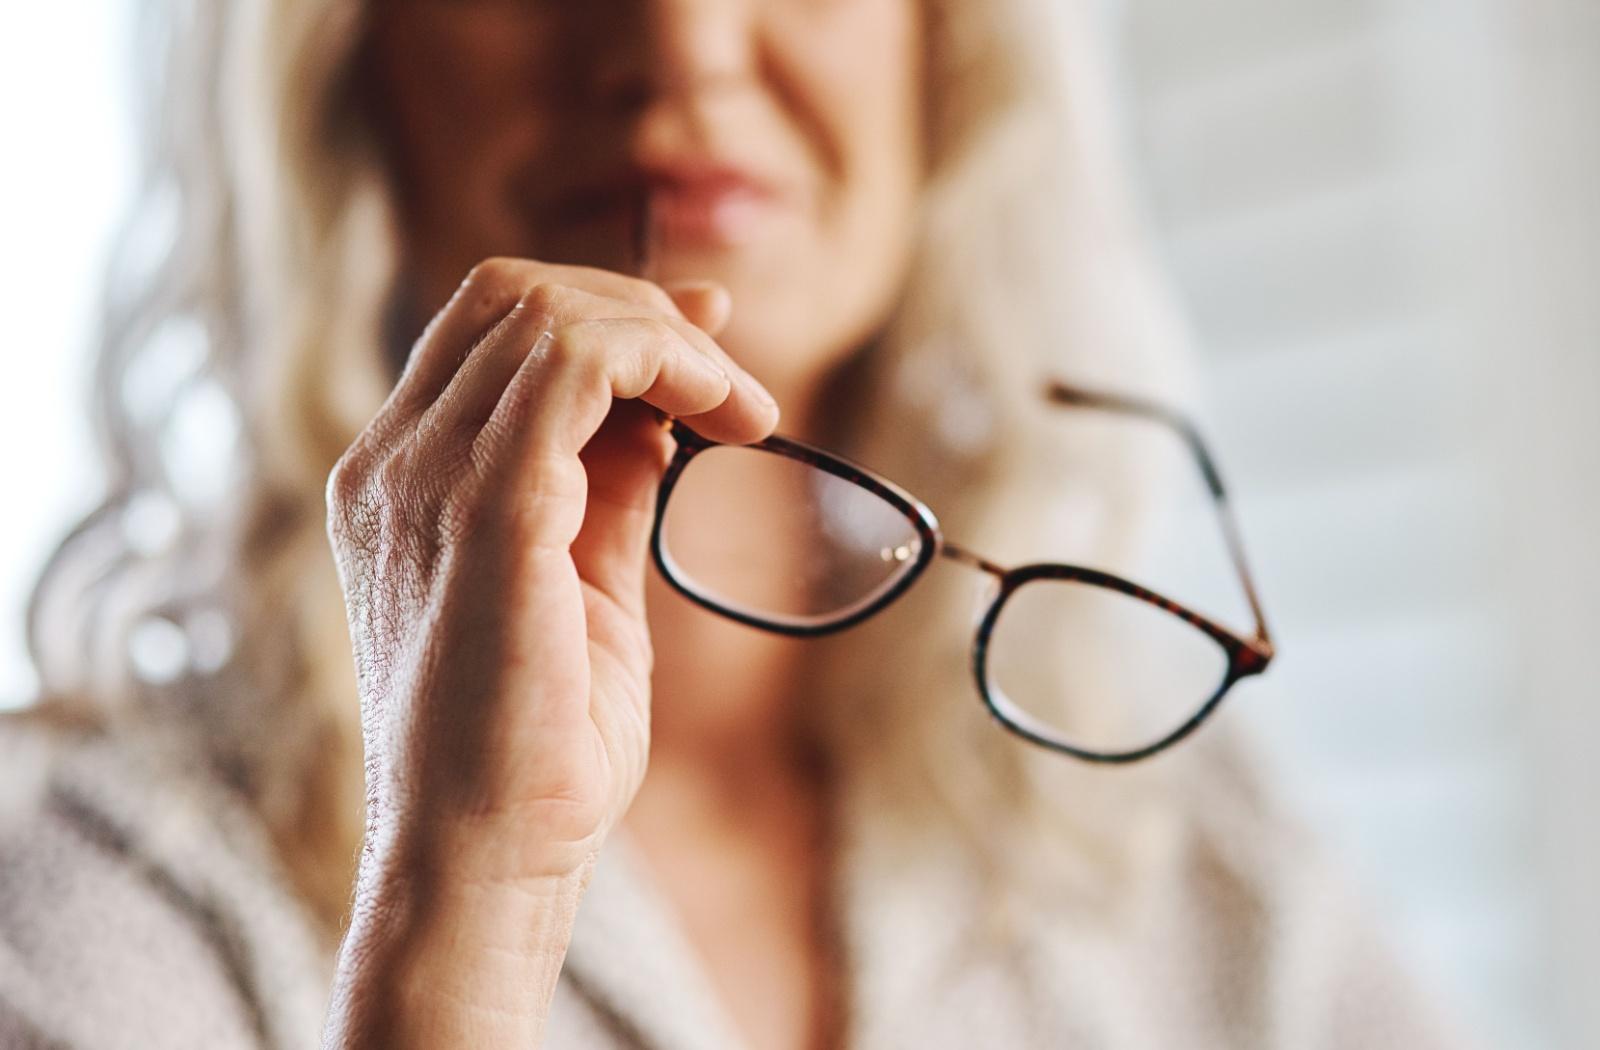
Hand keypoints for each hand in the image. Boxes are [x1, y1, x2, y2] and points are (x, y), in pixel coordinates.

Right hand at [320, 259, 772, 1047]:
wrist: (486, 860)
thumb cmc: (535, 749)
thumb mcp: (580, 585)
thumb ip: (603, 487)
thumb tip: (657, 410)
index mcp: (399, 482)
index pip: (488, 332)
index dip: (605, 313)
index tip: (705, 339)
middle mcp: (392, 464)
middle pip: (513, 296)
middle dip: (641, 312)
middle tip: (731, 378)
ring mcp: (424, 479)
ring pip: (546, 312)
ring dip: (669, 338)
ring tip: (746, 407)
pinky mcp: (486, 508)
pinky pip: (577, 364)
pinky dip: (667, 362)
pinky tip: (727, 416)